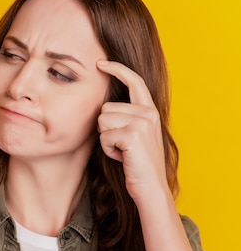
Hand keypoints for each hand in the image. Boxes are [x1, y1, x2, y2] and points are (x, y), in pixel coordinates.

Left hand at [96, 60, 170, 206]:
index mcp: (149, 111)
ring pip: (102, 121)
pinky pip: (104, 136)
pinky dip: (108, 150)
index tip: (100, 63)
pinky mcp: (133, 135)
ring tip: (123, 151)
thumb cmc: (136, 163)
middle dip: (106, 129)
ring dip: (106, 140)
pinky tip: (123, 158)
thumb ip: (124, 117)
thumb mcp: (133, 134)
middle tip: (122, 145)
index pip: (134, 82)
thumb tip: (102, 106)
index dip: (117, 70)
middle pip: (105, 109)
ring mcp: (142, 123)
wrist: (150, 187)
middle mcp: (148, 113)